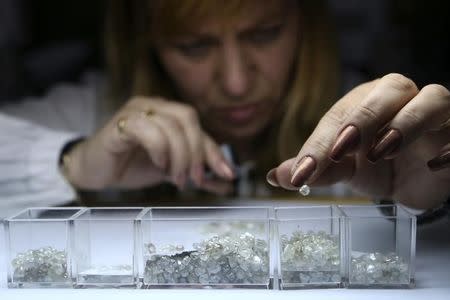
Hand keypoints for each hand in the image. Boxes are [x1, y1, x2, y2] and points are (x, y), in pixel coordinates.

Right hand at [66, 97, 233, 194]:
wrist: (94, 171)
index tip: (227, 173)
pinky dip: (159, 149)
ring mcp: (135, 111)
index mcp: (167, 113)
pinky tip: (158, 163)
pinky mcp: (119, 123)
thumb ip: (196, 171)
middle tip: (194, 178)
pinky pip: (147, 128)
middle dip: (196, 151)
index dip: (214, 150)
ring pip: (171, 124)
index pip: (198, 126)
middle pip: (188, 117)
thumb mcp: (171, 169)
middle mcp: (153, 106)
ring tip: (175, 178)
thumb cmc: (130, 165)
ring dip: (180, 156)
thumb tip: (225, 181)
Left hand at [267, 73, 449, 208]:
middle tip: (342, 149)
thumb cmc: (376, 165)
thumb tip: (275, 176)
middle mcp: (401, 99)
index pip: (342, 115)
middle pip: (389, 89)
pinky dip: (448, 146)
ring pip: (431, 98)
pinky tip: (432, 165)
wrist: (415, 180)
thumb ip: (316, 169)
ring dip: (407, 123)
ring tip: (382, 152)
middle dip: (363, 118)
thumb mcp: (344, 169)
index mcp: (366, 101)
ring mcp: (434, 113)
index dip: (320, 143)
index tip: (301, 173)